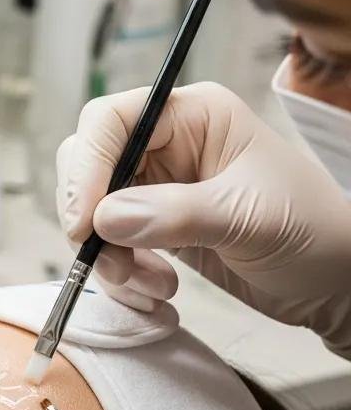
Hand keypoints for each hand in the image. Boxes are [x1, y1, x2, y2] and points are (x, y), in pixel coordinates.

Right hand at [56, 82, 350, 357]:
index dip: (87, 167)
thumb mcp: (248, 218)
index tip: (84, 222)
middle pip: (89, 167)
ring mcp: (157, 187)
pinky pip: (110, 246)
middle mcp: (166, 145)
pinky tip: (158, 293)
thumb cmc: (313, 231)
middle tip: (110, 263)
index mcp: (193, 116)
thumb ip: (174, 214)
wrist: (336, 284)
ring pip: (93, 214)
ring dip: (110, 258)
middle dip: (91, 221)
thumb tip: (102, 219)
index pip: (110, 122)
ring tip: (153, 288)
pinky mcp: (153, 227)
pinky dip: (122, 276)